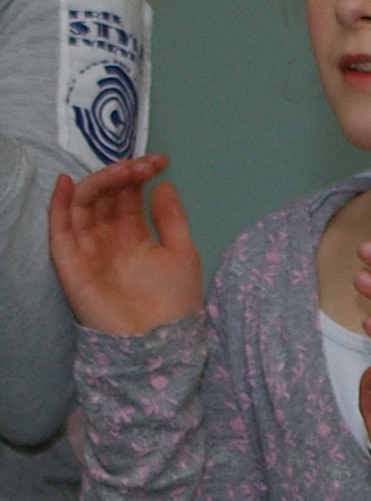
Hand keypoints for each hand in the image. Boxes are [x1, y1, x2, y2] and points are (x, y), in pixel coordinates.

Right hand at [46, 155, 202, 335]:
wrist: (158, 340)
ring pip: (83, 205)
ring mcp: (88, 248)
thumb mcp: (181, 251)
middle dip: (123, 175)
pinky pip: (59, 229)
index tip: (162, 160)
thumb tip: (164, 183)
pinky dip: (60, 205)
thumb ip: (170, 217)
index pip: (127, 194)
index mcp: (132, 233)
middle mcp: (106, 236)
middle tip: (144, 166)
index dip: (140, 173)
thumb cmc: (174, 301)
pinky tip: (69, 184)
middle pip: (105, 195)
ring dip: (100, 183)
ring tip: (123, 171)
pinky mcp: (71, 263)